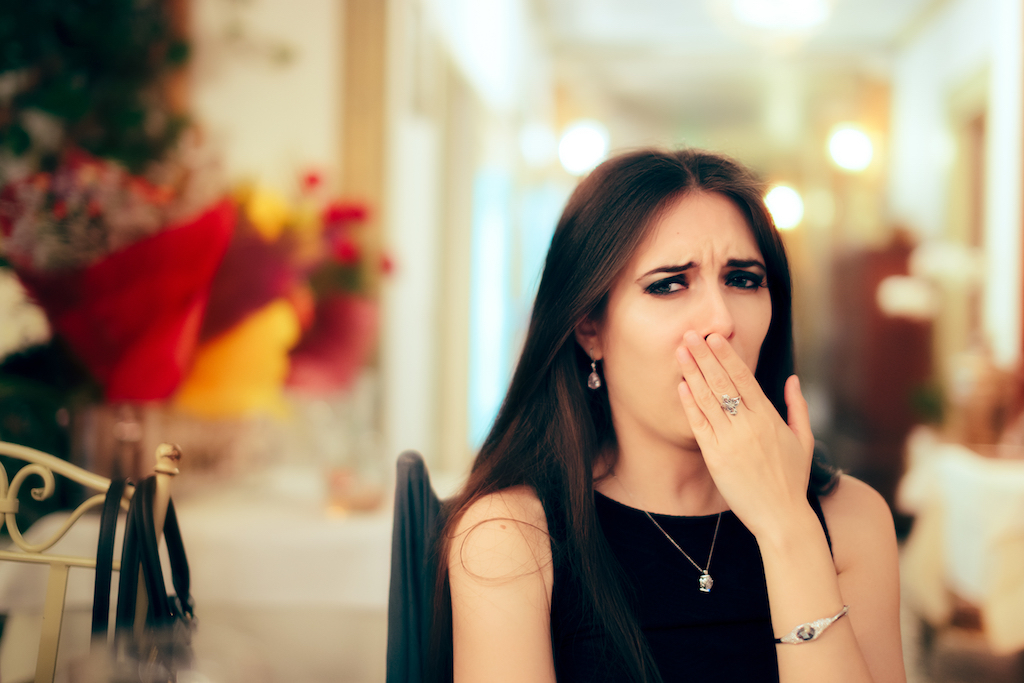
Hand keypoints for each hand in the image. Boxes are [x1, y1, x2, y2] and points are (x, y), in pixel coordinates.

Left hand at [675, 330, 814, 537]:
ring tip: (680, 352)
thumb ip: (796, 407)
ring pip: (708, 399)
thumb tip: (793, 379)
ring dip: (692, 373)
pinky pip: (700, 425)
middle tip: (689, 333)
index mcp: (769, 417)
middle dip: (704, 356)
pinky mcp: (716, 457)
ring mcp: (731, 440)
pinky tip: (681, 386)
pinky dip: (690, 404)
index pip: (744, 378)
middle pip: (722, 382)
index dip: (727, 355)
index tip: (714, 336)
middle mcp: (749, 425)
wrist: (782, 518)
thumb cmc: (792, 480)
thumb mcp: (803, 440)